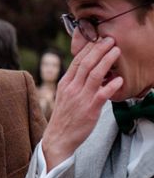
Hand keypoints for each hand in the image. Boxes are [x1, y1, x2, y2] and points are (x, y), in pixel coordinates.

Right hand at [42, 38, 121, 169]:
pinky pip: (102, 94)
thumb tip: (92, 73)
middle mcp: (72, 88)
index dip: (88, 49)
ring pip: (94, 74)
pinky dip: (111, 85)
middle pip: (86, 63)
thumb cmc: (65, 117)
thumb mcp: (65, 96)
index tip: (98, 39)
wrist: (58, 138)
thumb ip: (76, 84)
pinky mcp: (89, 110)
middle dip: (99, 49)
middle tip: (110, 39)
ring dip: (107, 61)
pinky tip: (119, 80)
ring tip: (116, 51)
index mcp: (65, 83)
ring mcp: (80, 98)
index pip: (76, 61)